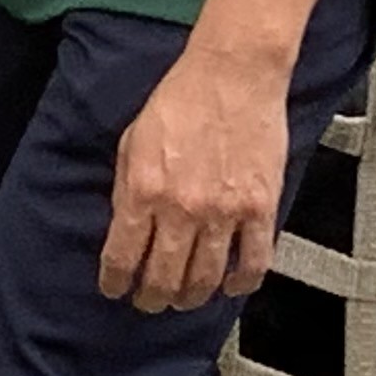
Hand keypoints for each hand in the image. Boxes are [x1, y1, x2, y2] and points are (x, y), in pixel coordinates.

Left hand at [100, 41, 291, 314]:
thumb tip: (124, 230)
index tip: (115, 290)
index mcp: (143, 190)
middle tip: (150, 301)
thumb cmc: (181, 99)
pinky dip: (241, 283)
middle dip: (151, 299)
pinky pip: (253, 262)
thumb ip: (126, 189)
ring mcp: (224, 211)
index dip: (115, 283)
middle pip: (163, 280)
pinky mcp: (260, 208)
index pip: (122, 258)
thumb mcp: (132, 141)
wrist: (233, 74)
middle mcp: (182, 208)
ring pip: (206, 280)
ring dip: (191, 298)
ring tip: (185, 298)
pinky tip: (231, 285)